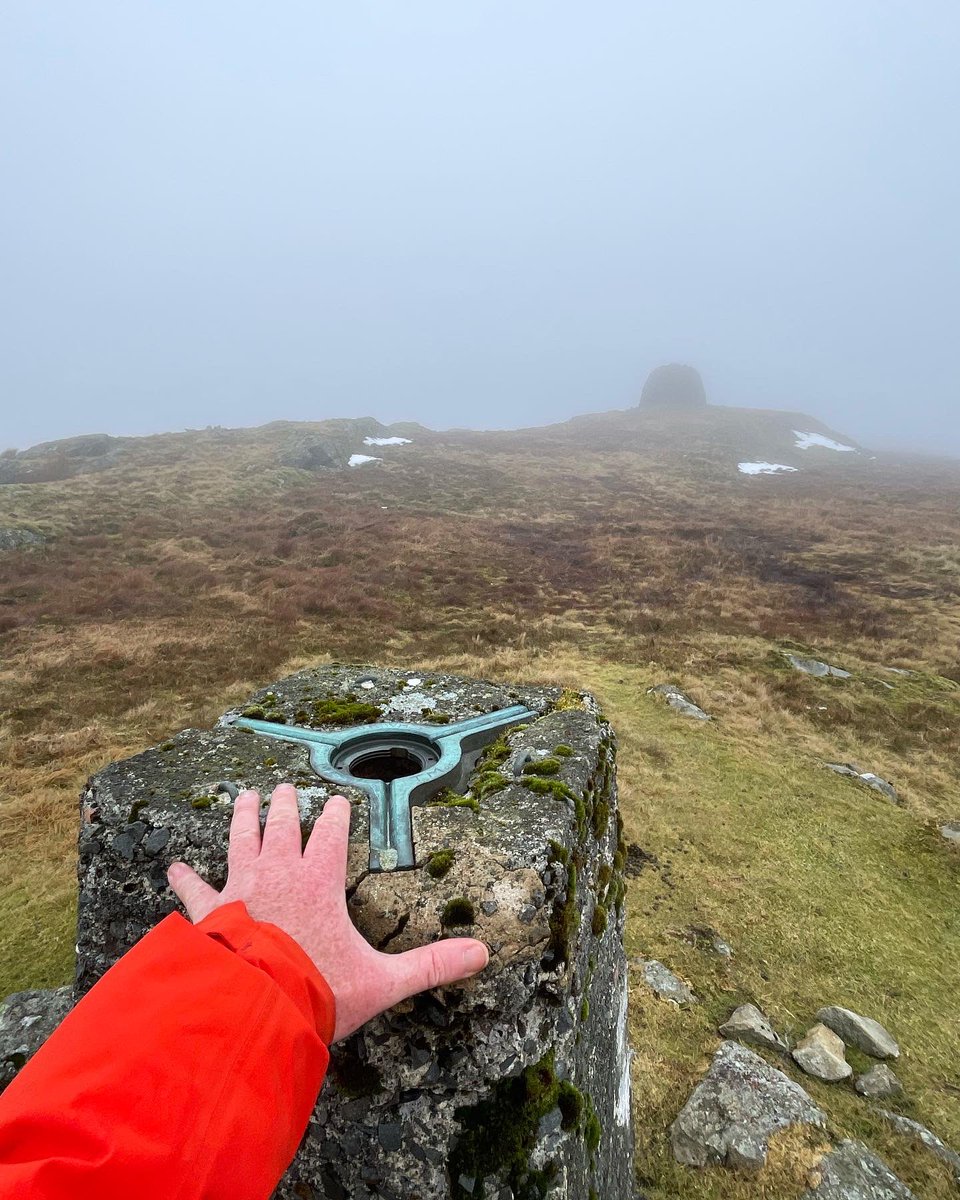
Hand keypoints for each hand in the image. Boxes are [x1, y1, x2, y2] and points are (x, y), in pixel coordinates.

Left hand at [166, 783, 488, 1041]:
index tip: (339, 800)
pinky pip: (194, 891)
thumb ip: (431, 964)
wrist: (255, 1010)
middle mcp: (279, 874)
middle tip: (284, 788)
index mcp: (320, 881)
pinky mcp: (209, 915)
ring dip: (243, 818)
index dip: (337, 816)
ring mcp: (240, 890)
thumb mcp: (383, 980)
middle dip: (287, 805)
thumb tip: (481, 953)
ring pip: (241, 841)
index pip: (332, 835)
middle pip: (283, 827)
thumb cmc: (318, 992)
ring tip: (244, 798)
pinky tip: (172, 869)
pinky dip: (184, 880)